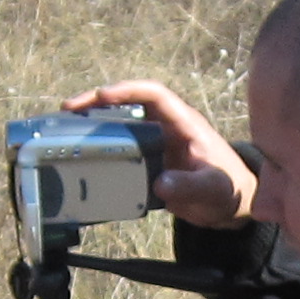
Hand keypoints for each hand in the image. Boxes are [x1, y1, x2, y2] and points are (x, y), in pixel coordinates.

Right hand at [69, 79, 254, 227]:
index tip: (100, 96)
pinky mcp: (150, 164)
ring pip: (121, 127)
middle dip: (98, 104)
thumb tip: (160, 184)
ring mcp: (156, 146)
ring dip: (96, 126)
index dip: (126, 91)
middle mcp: (167, 129)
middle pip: (129, 106)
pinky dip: (102, 152)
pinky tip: (83, 160)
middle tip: (69, 110)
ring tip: (66, 130)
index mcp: (184, 123)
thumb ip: (190, 186)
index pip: (153, 94)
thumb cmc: (230, 191)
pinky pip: (122, 152)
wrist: (233, 207)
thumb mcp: (212, 188)